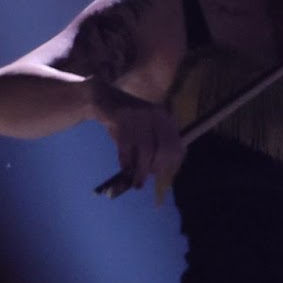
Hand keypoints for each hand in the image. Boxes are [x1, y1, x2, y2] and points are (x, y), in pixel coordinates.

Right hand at [89, 78, 183, 192]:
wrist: (105, 99)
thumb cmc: (127, 121)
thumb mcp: (147, 130)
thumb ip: (157, 146)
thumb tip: (160, 172)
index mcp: (167, 118)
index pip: (177, 145)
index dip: (172, 163)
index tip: (163, 175)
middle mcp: (158, 115)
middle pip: (165, 149)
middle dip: (157, 168)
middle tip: (148, 178)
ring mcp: (141, 116)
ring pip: (146, 150)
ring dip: (141, 170)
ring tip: (136, 182)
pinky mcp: (123, 119)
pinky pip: (127, 147)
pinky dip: (126, 162)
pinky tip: (125, 169)